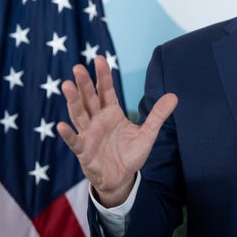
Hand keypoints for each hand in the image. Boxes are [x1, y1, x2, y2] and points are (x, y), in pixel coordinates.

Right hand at [56, 55, 177, 206]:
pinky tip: (61, 125)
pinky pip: (74, 142)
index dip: (103, 75)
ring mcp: (88, 135)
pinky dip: (68, 134)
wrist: (122, 178)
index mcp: (111, 113)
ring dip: (73, 101)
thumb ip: (158, 115)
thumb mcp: (148, 133)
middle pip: (90, 98)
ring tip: (67, 85)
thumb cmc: (130, 153)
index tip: (99, 58)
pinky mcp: (84, 151)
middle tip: (78, 67)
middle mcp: (97, 120)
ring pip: (79, 114)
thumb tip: (175, 96)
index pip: (106, 91)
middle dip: (84, 84)